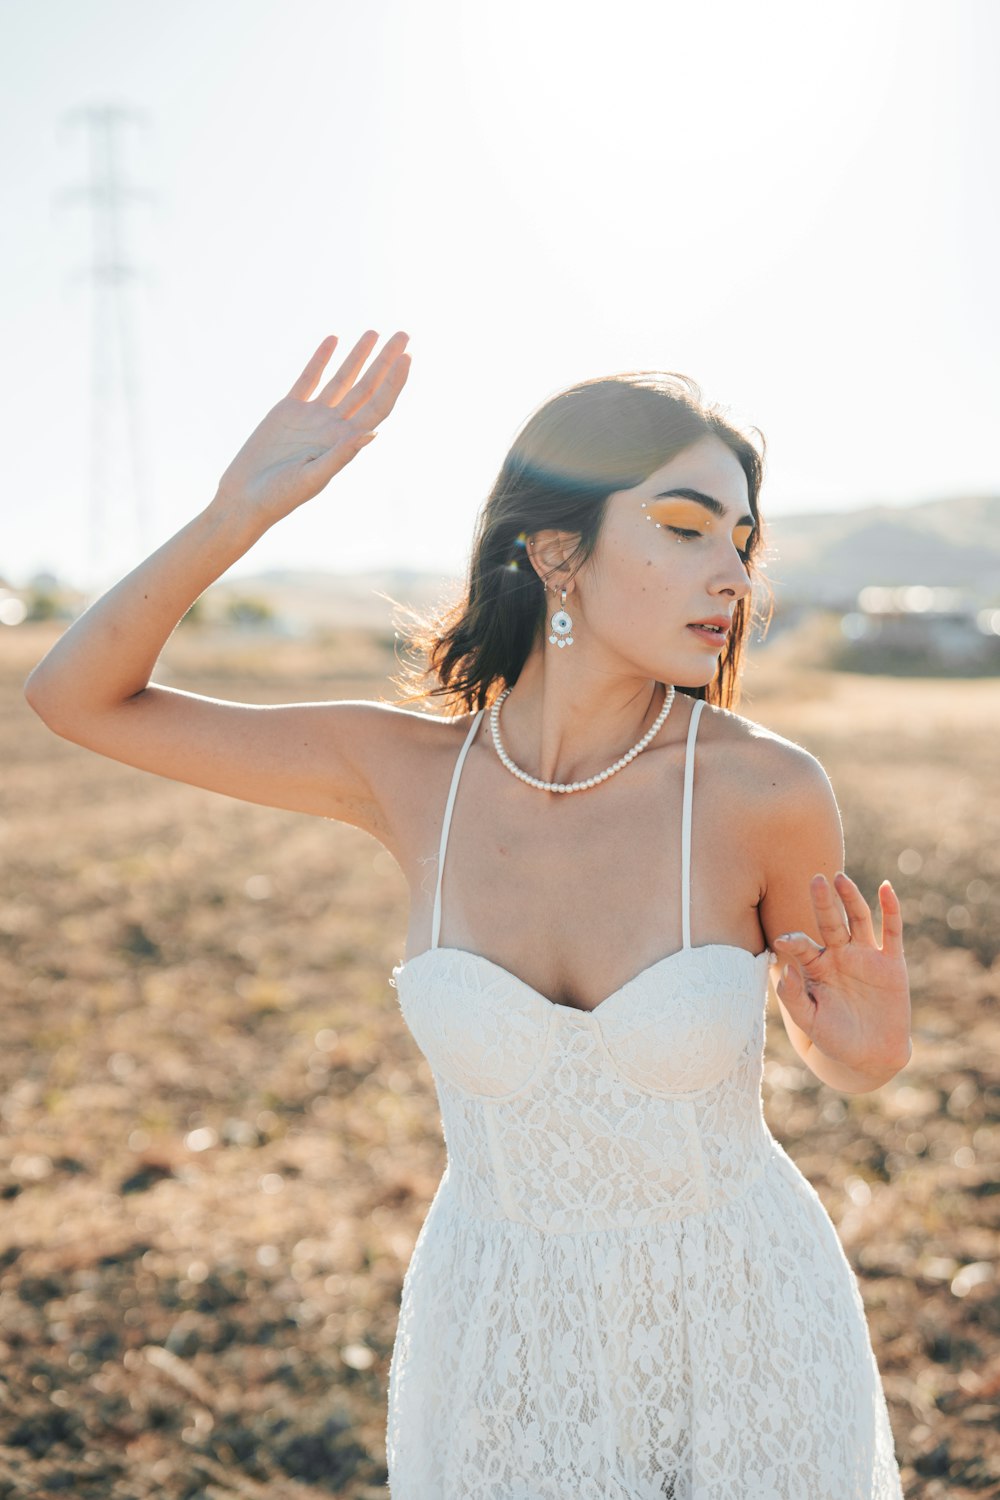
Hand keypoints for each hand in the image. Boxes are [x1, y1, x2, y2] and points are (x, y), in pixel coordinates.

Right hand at [214, 329, 410, 525]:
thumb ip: (340, 456)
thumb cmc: (280, 497)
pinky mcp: (288, 410)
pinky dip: (320, 359)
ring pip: (342, 379)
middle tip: (403, 335)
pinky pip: (309, 378)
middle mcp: (334, 427)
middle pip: (367, 387)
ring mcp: (313, 417)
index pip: (378, 406)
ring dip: (358, 356)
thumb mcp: (312, 478)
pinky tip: (334, 340)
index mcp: (345, 442)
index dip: (394, 383)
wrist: (246, 498)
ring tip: (373, 332)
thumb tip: (372, 433)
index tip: (407, 358)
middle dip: (385, 361)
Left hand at [771, 873, 911, 1080]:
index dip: (794, 942)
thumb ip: (794, 998)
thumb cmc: (833, 1037)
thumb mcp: (809, 1021)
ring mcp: (866, 956)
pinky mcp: (892, 963)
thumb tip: (785, 972)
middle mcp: (839, 955)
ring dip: (851, 898)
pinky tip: (886, 888)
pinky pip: (892, 931)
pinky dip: (891, 909)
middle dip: (823, 902)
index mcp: (816, 966)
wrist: (870, 1056)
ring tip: (840, 878)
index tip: (783, 941)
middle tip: (814, 879)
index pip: (803, 946)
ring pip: (858, 919)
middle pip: (830, 922)